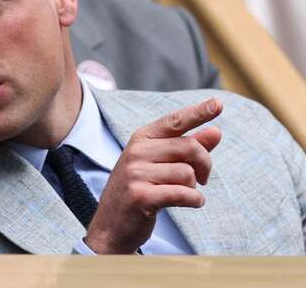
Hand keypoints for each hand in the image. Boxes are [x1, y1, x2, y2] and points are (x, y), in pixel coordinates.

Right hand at [85, 98, 222, 253]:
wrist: (111, 225)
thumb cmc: (139, 191)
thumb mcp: (160, 165)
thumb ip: (187, 148)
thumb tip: (216, 131)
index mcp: (140, 139)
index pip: (174, 122)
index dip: (198, 113)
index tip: (218, 104)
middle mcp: (136, 152)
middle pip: (189, 147)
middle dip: (205, 164)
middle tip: (204, 178)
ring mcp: (136, 173)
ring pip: (187, 173)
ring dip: (194, 187)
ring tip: (183, 194)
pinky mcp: (141, 196)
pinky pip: (183, 193)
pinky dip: (194, 200)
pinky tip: (192, 203)